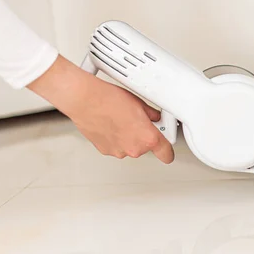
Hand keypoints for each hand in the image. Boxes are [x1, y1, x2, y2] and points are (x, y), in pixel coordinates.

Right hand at [27, 55, 173, 161]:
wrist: (85, 100)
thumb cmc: (109, 100)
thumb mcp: (139, 103)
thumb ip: (152, 115)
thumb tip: (155, 117)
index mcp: (147, 138)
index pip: (166, 154)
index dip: (168, 151)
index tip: (168, 149)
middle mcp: (134, 149)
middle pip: (146, 146)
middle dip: (144, 135)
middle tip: (138, 120)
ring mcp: (119, 151)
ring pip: (130, 146)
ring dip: (129, 136)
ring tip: (121, 118)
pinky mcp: (105, 150)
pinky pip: (116, 145)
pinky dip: (116, 137)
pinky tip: (111, 123)